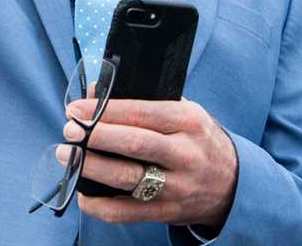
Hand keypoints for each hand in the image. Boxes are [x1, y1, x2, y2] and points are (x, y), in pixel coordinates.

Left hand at [65, 97, 237, 228]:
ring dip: (92, 167)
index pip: (140, 112)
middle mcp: (184, 154)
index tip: (76, 108)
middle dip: (95, 136)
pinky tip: (84, 195)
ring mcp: (177, 186)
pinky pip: (128, 212)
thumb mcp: (183, 110)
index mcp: (188, 121)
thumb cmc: (197, 138)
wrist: (233, 183)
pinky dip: (101, 206)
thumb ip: (144, 100)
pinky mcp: (168, 212)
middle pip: (133, 144)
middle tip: (69, 130)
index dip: (104, 110)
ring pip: (128, 178)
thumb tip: (98, 90)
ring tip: (68, 156)